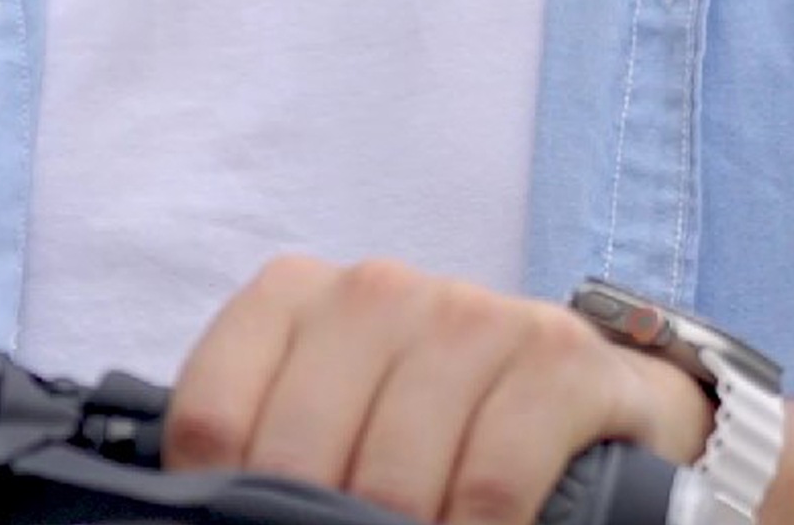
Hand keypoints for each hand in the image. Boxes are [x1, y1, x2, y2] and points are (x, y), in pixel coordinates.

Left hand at [164, 257, 712, 524]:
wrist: (588, 401)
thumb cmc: (437, 426)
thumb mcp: (340, 426)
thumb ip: (272, 455)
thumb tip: (205, 520)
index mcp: (299, 297)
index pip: (212, 413)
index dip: (218, 501)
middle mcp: (377, 291)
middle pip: (298, 457)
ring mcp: (470, 315)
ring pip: (394, 476)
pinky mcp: (556, 356)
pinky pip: (493, 479)